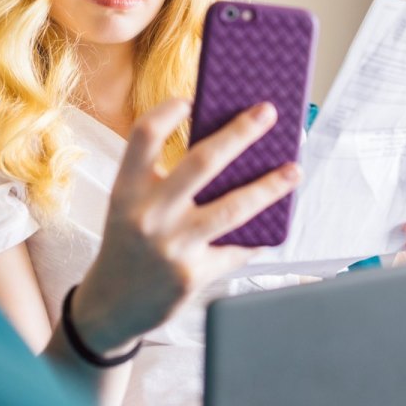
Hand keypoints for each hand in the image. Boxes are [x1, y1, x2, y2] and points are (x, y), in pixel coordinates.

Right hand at [72, 98, 301, 354]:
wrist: (111, 306)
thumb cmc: (128, 244)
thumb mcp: (130, 206)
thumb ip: (163, 179)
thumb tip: (227, 148)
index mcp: (126, 190)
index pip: (144, 135)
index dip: (168, 111)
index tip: (192, 99)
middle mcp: (148, 215)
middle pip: (203, 162)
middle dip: (241, 133)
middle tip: (267, 112)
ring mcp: (173, 246)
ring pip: (234, 208)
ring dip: (270, 187)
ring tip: (294, 171)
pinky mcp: (193, 275)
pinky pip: (236, 248)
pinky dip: (257, 236)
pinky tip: (273, 224)